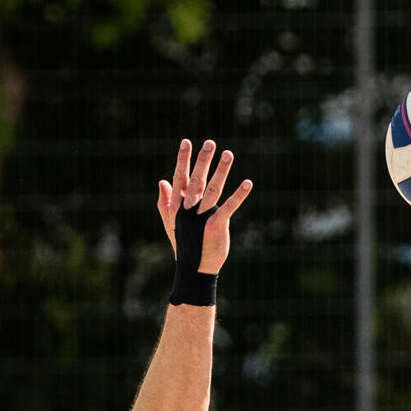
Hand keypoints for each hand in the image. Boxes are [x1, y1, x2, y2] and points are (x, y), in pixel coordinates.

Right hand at [156, 138, 251, 273]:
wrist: (194, 269)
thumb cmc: (184, 243)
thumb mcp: (171, 223)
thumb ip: (165, 202)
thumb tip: (162, 181)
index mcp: (178, 207)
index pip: (180, 179)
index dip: (183, 160)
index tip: (186, 142)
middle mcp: (188, 210)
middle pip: (196, 181)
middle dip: (202, 161)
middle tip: (209, 143)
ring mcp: (202, 218)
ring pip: (212, 189)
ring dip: (221, 171)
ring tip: (228, 153)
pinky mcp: (216, 225)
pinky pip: (229, 207)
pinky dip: (239, 195)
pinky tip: (248, 183)